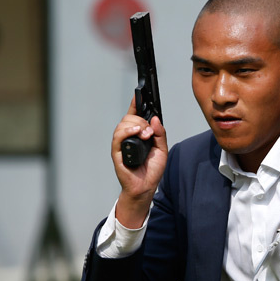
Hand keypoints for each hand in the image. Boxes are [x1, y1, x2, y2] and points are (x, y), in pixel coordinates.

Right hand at [111, 96, 167, 227]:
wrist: (146, 187)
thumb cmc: (151, 170)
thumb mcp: (162, 149)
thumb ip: (160, 134)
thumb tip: (154, 120)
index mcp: (138, 134)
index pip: (135, 115)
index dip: (136, 103)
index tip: (139, 93)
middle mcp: (128, 137)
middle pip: (129, 117)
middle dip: (141, 120)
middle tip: (149, 132)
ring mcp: (121, 144)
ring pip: (123, 124)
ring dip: (136, 125)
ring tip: (145, 135)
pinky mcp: (117, 152)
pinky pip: (118, 136)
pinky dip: (127, 131)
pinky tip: (136, 132)